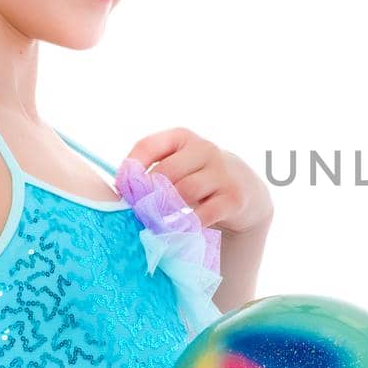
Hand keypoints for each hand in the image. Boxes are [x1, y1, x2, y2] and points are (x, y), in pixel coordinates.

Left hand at [126, 127, 272, 233]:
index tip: (122, 190)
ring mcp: (222, 172)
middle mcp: (204, 149)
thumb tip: (123, 191)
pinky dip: (187, 225)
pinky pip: (203, 214)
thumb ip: (153, 170)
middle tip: (139, 211)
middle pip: (166, 172)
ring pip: (184, 191)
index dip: (130, 169)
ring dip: (166, 210)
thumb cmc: (199, 177)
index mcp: (182, 137)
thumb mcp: (179, 164)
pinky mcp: (233, 197)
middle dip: (148, 194)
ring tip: (156, 222)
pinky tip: (179, 230)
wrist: (245, 189)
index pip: (147, 146)